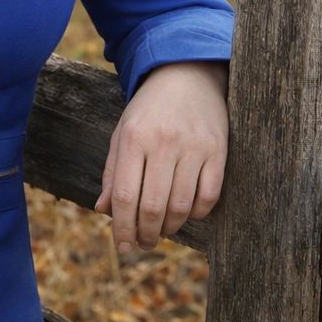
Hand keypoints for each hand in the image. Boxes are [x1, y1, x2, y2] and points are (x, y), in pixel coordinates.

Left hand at [93, 60, 228, 254]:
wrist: (186, 75)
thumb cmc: (148, 110)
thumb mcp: (122, 133)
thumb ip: (111, 171)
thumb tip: (103, 211)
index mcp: (133, 138)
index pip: (123, 195)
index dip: (121, 227)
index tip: (121, 246)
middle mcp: (162, 142)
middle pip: (152, 205)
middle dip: (145, 234)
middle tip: (143, 244)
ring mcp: (193, 146)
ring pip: (181, 206)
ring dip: (169, 227)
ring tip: (161, 230)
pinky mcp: (218, 150)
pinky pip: (209, 196)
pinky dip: (197, 214)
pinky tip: (186, 212)